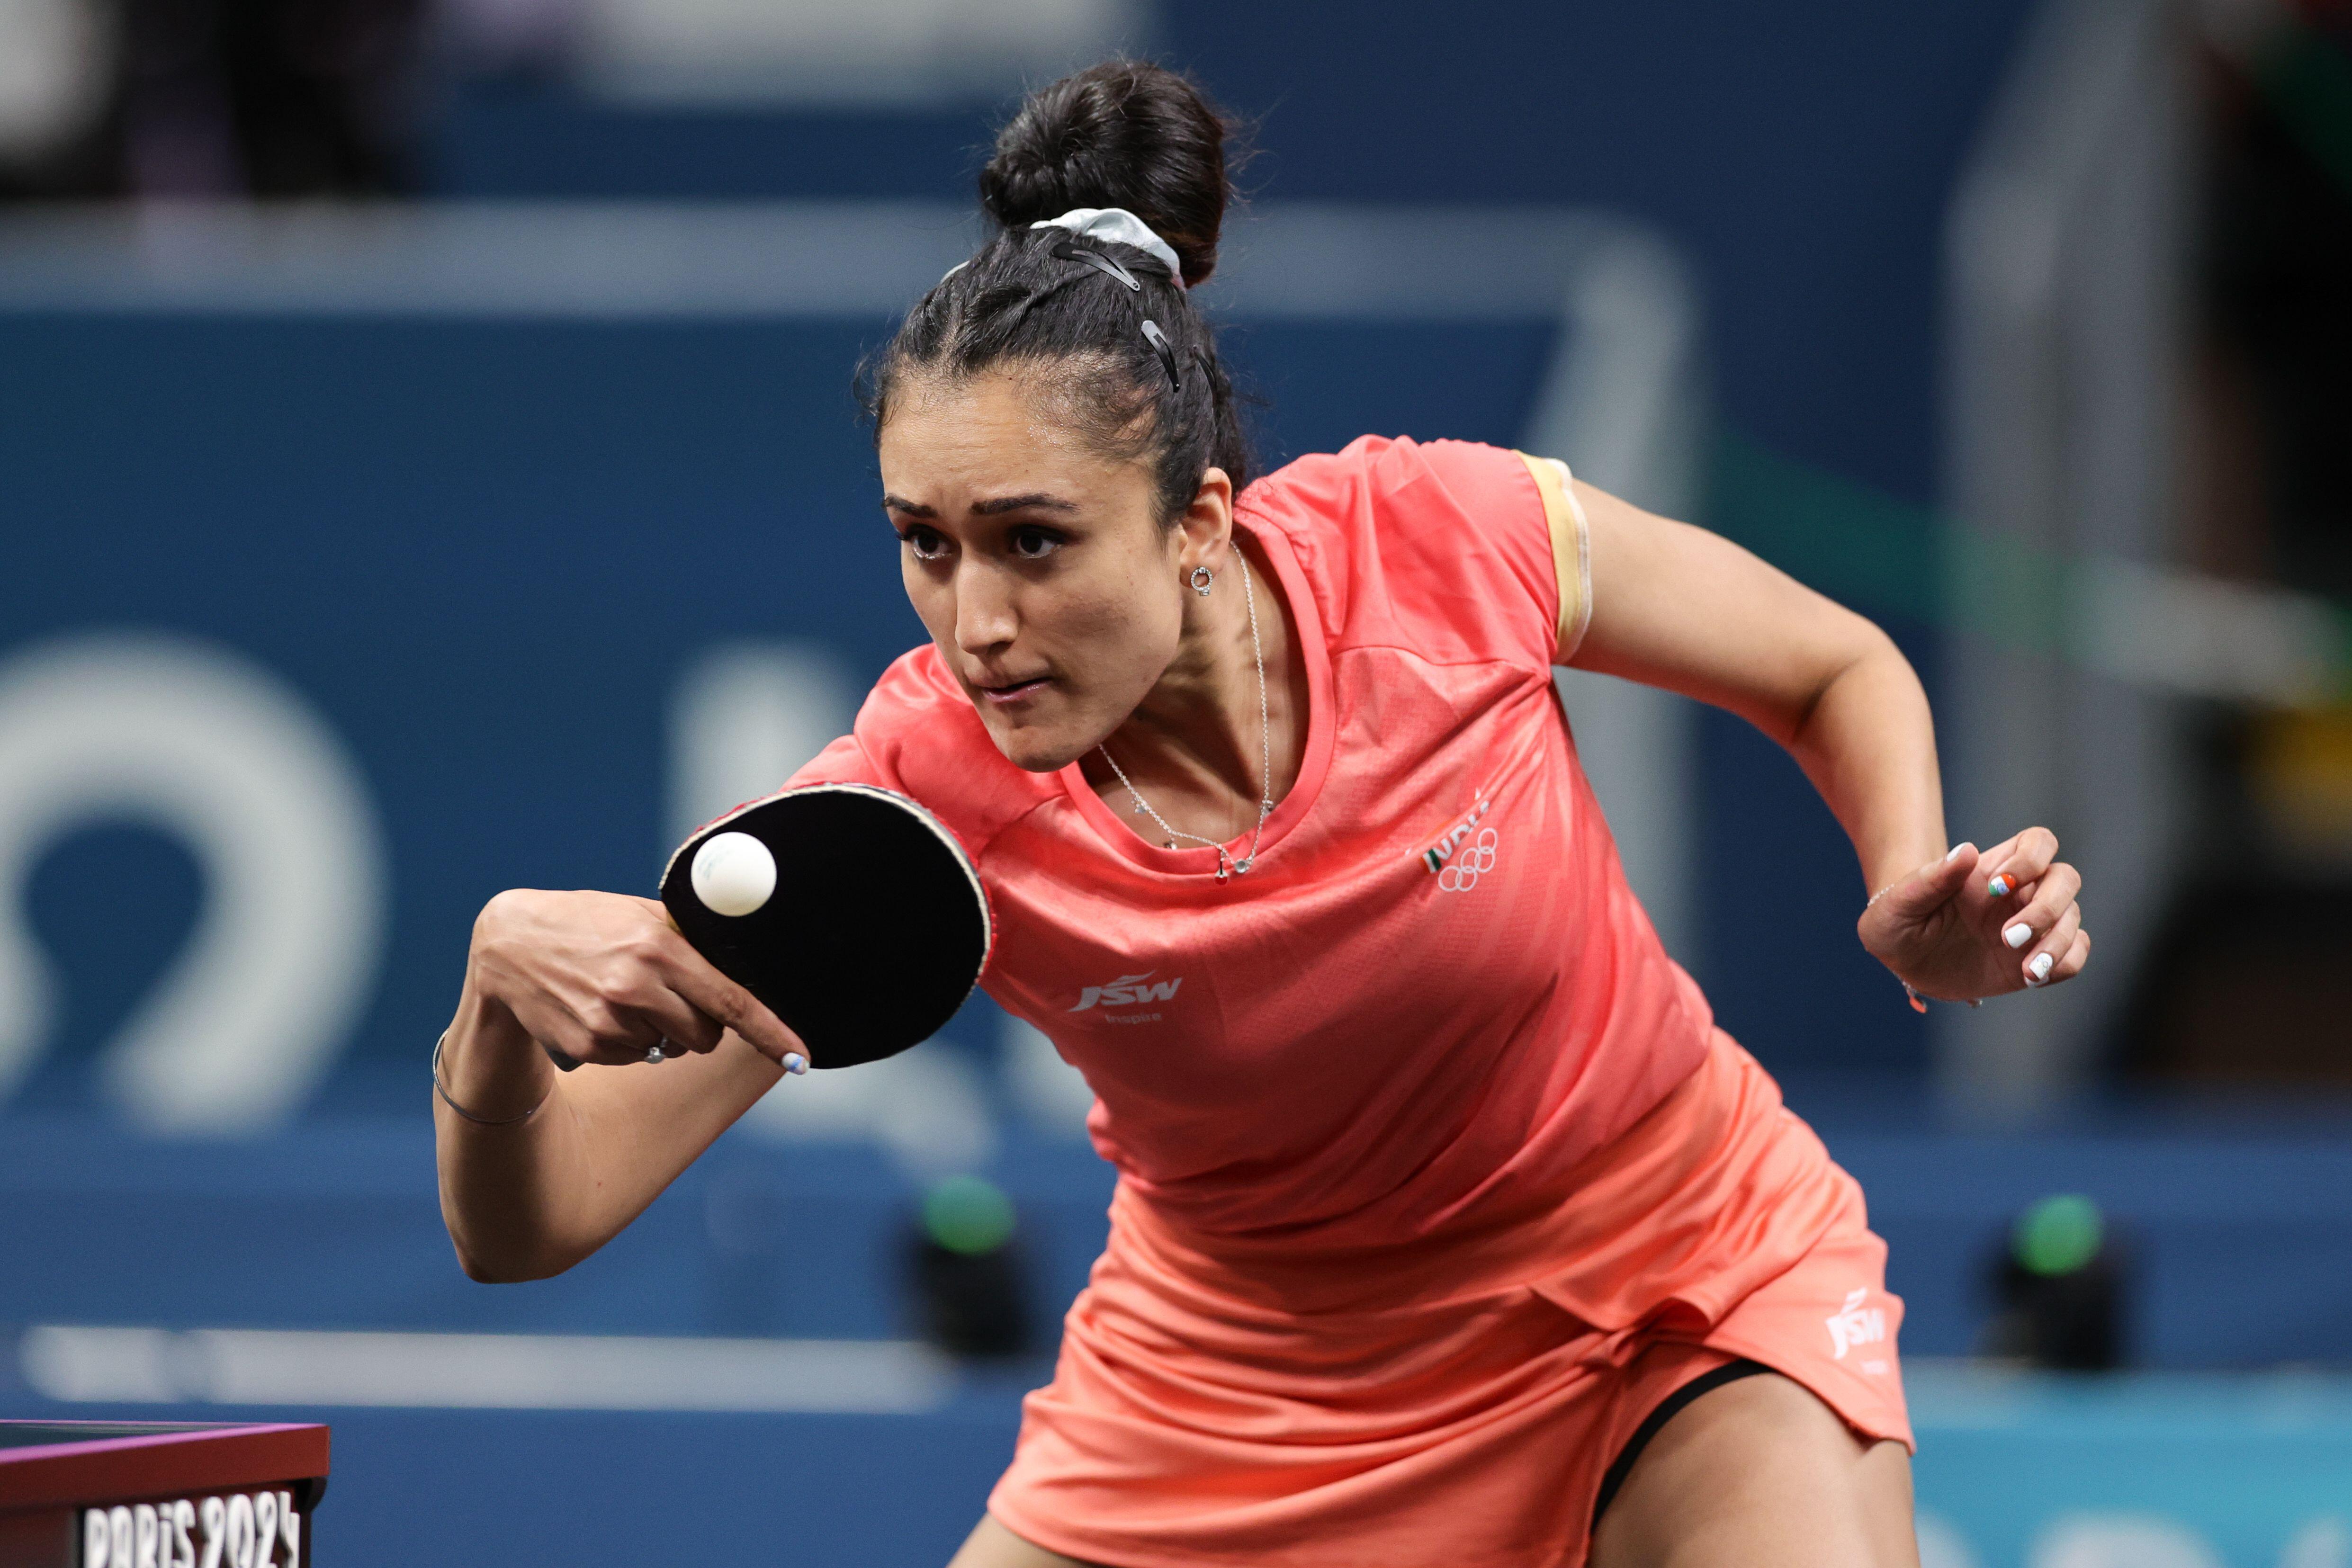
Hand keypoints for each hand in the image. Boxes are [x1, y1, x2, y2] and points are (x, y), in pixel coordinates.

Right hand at [468, 889, 806, 1067]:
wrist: (510, 945)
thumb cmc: (590, 925)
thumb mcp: (640, 915)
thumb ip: (689, 939)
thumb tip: (744, 963)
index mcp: (660, 948)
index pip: (730, 1000)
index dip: (770, 1031)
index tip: (800, 1055)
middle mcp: (636, 987)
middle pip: (706, 1036)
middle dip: (700, 1025)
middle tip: (671, 997)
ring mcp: (609, 1020)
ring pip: (669, 1049)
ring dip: (660, 1032)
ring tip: (625, 996)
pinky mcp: (587, 1044)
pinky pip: (634, 1058)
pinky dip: (628, 1041)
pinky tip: (600, 1010)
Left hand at [1857, 829, 2090, 1003]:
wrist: (1901, 964)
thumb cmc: (1896, 922)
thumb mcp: (1899, 902)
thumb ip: (1931, 878)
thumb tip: (1967, 851)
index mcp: (1990, 870)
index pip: (2038, 843)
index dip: (2031, 858)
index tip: (1996, 886)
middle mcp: (2018, 894)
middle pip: (2065, 879)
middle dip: (2047, 907)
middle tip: (2007, 937)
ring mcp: (2030, 926)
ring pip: (2072, 918)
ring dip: (2056, 943)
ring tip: (2029, 971)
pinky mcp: (2035, 958)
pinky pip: (2074, 954)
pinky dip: (2064, 963)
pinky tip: (2033, 977)